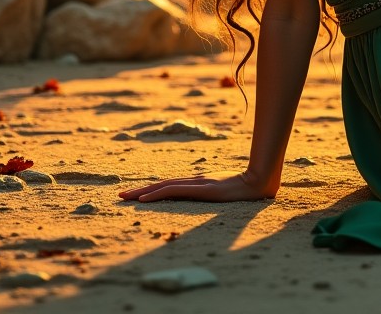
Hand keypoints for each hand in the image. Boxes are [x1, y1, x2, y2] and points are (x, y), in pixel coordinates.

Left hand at [118, 170, 277, 202]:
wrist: (259, 181)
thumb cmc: (247, 188)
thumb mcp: (227, 192)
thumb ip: (217, 194)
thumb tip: (213, 198)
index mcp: (200, 183)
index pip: (171, 186)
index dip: (153, 190)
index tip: (136, 195)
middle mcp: (195, 181)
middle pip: (162, 185)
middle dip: (140, 191)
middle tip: (120, 195)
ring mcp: (197, 184)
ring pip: (163, 187)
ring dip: (143, 193)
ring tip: (125, 197)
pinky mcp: (201, 189)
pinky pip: (174, 191)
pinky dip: (156, 194)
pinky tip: (143, 200)